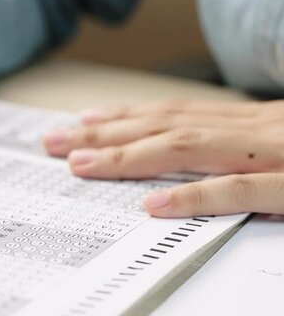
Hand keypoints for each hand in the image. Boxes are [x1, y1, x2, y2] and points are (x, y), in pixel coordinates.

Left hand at [43, 99, 283, 216]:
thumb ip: (242, 144)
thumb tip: (197, 152)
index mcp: (248, 122)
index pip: (173, 115)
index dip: (124, 117)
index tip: (84, 121)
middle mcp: (250, 130)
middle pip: (163, 127)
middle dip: (104, 134)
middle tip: (56, 141)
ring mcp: (270, 155)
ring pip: (185, 148)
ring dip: (128, 155)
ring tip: (81, 164)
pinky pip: (238, 189)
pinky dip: (193, 195)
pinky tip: (153, 204)